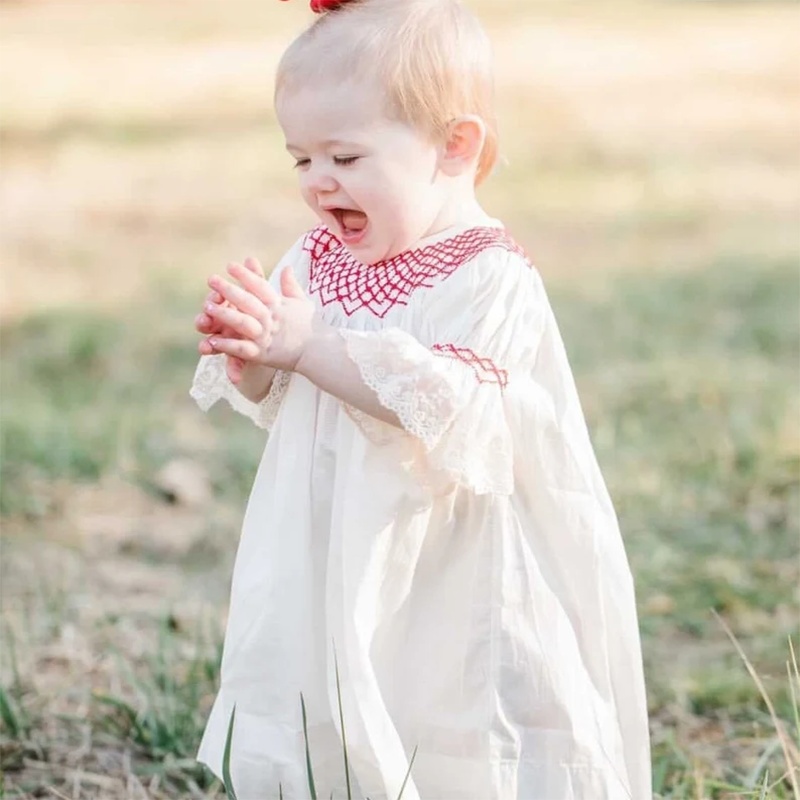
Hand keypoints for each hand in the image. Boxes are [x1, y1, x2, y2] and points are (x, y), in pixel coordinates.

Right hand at [197, 257, 266, 383]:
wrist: (281, 335)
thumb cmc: (264, 310)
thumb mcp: (264, 295)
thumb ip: (256, 279)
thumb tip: (251, 259)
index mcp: (231, 306)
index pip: (219, 299)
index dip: (215, 298)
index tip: (213, 295)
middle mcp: (226, 324)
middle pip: (211, 321)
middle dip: (205, 320)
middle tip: (203, 320)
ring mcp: (230, 341)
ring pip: (214, 344)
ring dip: (208, 346)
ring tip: (204, 349)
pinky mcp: (239, 358)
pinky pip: (234, 365)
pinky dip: (234, 371)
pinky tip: (235, 379)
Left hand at [205, 263, 320, 372]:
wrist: (320, 352)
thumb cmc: (312, 327)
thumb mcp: (303, 302)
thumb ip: (291, 286)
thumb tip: (287, 267)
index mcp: (279, 305)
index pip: (260, 286)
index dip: (245, 275)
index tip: (231, 265)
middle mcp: (271, 318)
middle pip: (247, 301)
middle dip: (229, 290)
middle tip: (211, 279)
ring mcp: (266, 336)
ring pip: (242, 323)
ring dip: (225, 315)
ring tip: (208, 307)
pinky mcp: (263, 354)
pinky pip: (242, 348)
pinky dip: (228, 345)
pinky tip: (212, 341)